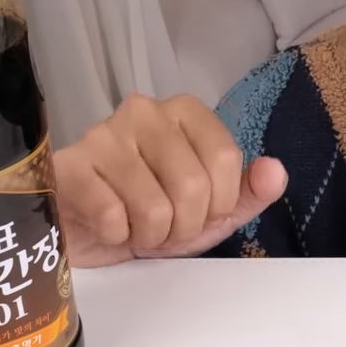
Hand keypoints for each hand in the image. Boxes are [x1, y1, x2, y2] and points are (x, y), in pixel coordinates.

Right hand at [54, 93, 287, 266]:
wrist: (82, 232)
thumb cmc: (147, 214)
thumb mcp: (208, 210)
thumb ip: (248, 192)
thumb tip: (276, 171)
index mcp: (185, 112)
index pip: (225, 157)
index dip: (217, 203)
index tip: (199, 213)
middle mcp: (145, 111)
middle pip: (193, 185)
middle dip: (182, 227)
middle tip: (163, 228)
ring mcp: (103, 134)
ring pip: (153, 207)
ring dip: (148, 235)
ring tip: (134, 226)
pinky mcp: (70, 165)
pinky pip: (111, 215)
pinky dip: (115, 235)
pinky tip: (106, 223)